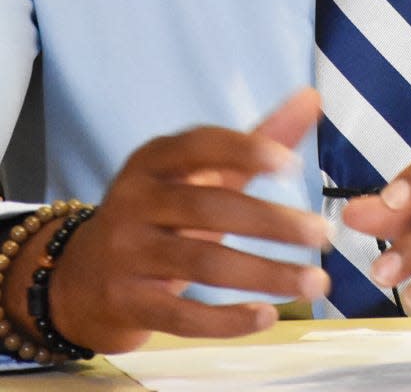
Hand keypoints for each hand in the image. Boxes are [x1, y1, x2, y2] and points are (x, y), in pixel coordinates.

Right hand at [42, 88, 329, 352]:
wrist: (84, 276)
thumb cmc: (160, 214)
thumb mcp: (199, 174)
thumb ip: (256, 140)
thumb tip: (311, 97)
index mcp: (153, 160)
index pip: (199, 146)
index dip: (245, 150)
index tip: (291, 163)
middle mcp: (134, 201)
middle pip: (209, 208)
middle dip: (271, 222)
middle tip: (321, 234)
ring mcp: (126, 253)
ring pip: (202, 265)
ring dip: (265, 274)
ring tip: (313, 281)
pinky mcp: (127, 302)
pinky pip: (182, 315)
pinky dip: (227, 320)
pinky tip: (266, 316)